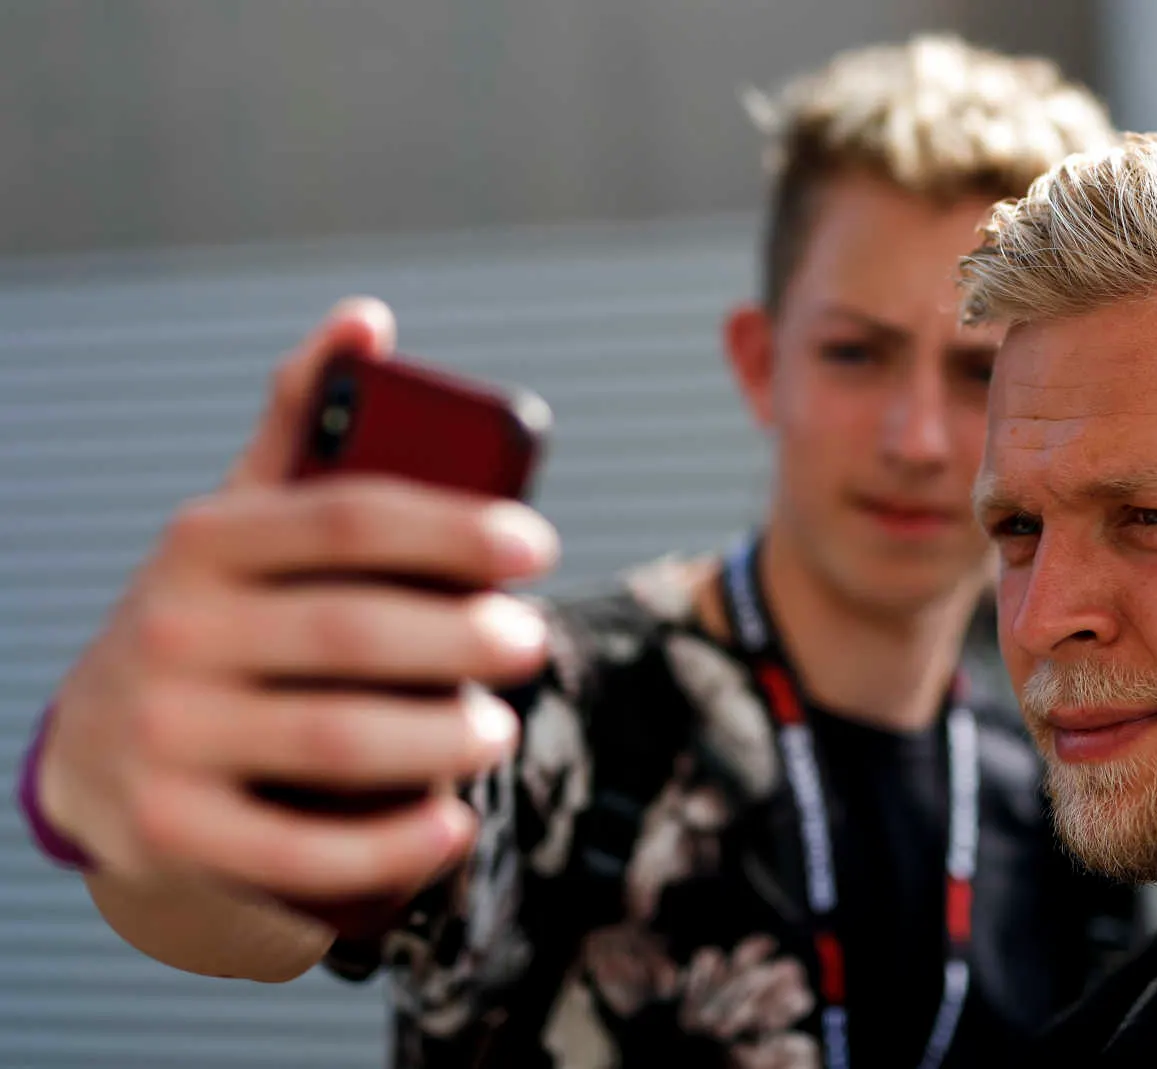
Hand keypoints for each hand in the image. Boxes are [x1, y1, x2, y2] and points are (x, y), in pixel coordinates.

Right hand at [36, 297, 559, 903]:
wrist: (98, 755)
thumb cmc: (214, 619)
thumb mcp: (242, 522)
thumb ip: (302, 427)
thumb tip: (367, 317)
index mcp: (204, 540)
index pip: (348, 517)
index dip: (455, 528)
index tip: (537, 544)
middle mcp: (172, 630)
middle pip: (354, 634)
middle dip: (464, 641)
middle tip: (531, 644)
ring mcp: (165, 735)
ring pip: (337, 742)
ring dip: (442, 740)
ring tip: (499, 730)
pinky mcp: (171, 831)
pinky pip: (300, 852)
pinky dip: (392, 846)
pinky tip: (453, 826)